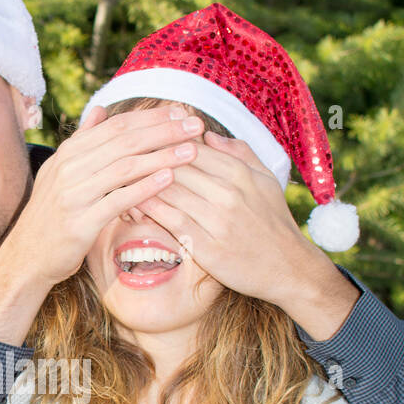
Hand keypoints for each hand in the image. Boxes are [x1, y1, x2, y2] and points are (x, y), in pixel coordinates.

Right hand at [7, 104, 205, 287]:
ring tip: (191, 151)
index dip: (151, 117)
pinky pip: (117, 200)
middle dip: (164, 131)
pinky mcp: (79, 223)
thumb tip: (101, 110)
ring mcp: (73, 195)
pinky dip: (145, 188)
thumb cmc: (51, 216)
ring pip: (124, 167)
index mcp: (69, 153)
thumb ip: (83, 140)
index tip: (181, 112)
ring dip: (161, 156)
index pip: (116, 126)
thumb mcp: (61, 172)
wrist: (26, 257)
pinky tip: (168, 179)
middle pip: (124, 141)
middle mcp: (69, 168)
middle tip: (196, 125)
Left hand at [135, 130, 333, 310]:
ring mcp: (217, 220)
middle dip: (146, 157)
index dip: (164, 140)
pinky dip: (147, 209)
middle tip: (118, 152)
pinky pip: (169, 220)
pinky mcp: (206, 246)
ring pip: (168, 191)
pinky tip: (129, 203)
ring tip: (115, 175)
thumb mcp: (265, 181)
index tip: (141, 137)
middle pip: (176, 165)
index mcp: (240, 173)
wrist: (288, 267)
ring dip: (140, 182)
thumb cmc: (274, 222)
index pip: (192, 147)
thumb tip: (208, 135)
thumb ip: (239, 154)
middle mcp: (228, 193)